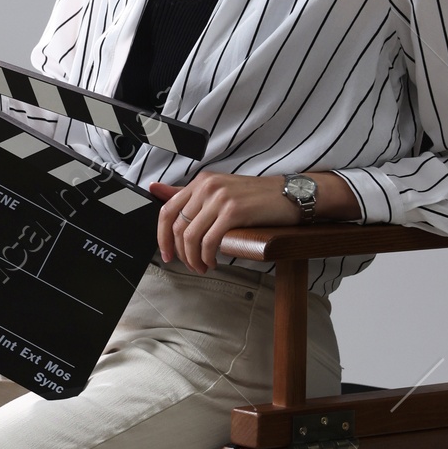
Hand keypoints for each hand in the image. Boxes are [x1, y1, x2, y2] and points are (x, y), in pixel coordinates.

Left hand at [149, 169, 359, 272]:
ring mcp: (220, 198)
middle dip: (179, 252)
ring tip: (202, 267)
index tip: (166, 254)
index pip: (167, 210)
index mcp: (202, 181)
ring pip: (191, 236)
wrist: (291, 195)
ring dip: (193, 258)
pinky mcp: (234, 211)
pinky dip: (207, 257)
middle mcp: (208, 186)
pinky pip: (210, 241)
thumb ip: (191, 195)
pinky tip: (214, 262)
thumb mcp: (222, 191)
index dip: (161, 237)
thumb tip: (156, 189)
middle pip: (177, 226)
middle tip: (189, 265)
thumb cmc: (258, 198)